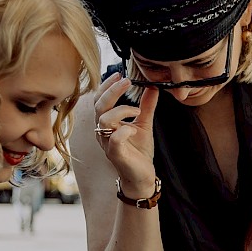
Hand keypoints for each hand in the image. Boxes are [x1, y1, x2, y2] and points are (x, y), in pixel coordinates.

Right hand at [93, 73, 159, 187]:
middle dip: (112, 91)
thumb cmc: (139, 151)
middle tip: (127, 82)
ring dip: (121, 110)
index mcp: (107, 123)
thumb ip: (147, 105)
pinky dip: (124, 130)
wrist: (141, 175)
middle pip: (99, 106)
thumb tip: (152, 86)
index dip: (107, 86)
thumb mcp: (144, 124)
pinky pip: (114, 139)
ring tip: (137, 110)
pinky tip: (134, 128)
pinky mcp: (116, 154)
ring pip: (103, 120)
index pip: (99, 100)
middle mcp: (103, 132)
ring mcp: (107, 143)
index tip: (120, 75)